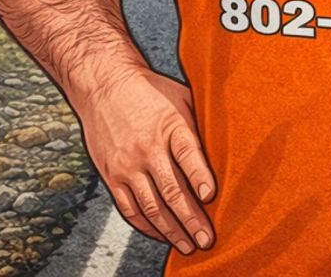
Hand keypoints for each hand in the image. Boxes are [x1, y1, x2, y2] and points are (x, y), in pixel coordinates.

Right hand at [78, 66, 215, 254]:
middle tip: (207, 240)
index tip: (210, 197)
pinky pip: (129, 208)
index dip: (200, 177)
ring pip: (152, 205)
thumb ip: (199, 126)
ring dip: (172, 230)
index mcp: (170, 125)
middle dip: (191, 218)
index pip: (187, 154)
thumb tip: (227, 152)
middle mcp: (147, 146)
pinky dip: (146, 226)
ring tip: (188, 246)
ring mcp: (127, 163)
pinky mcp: (111, 174)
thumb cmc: (150, 91)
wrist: (104, 83)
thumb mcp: (180, 98)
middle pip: (172, 189)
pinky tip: (161, 235)